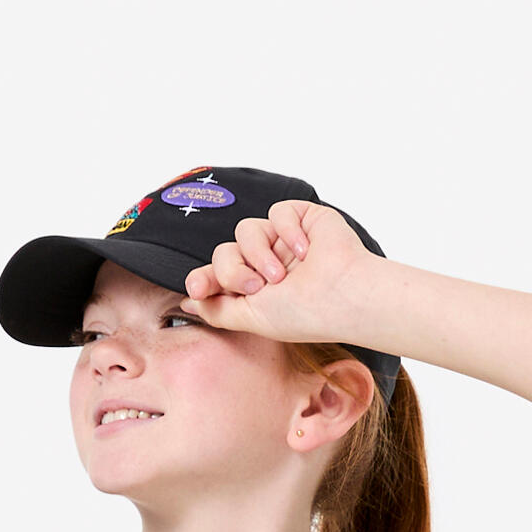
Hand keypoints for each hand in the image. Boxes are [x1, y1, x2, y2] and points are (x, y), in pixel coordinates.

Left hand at [183, 198, 377, 342]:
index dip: (203, 278)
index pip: (217, 276)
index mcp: (252, 289)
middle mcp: (265, 264)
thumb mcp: (251, 319)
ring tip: (280, 276)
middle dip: (233, 271)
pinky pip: (276, 212)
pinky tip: (304, 251)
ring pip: (245, 230)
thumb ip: (217, 310)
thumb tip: (189, 301)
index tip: (198, 288)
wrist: (342, 296)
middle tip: (256, 287)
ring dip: (258, 254)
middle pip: (224, 252)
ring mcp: (282, 241)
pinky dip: (287, 231)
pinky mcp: (302, 218)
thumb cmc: (303, 314)